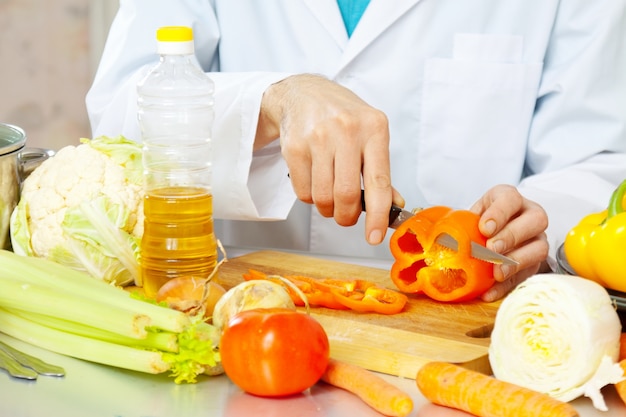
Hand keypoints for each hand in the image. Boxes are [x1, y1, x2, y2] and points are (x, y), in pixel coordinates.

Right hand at [256, 74, 402, 244]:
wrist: (304, 93)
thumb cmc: (343, 118)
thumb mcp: (370, 135)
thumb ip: (381, 171)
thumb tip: (394, 205)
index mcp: (374, 129)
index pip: (379, 182)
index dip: (379, 215)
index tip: (375, 237)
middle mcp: (347, 130)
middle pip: (347, 195)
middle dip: (346, 216)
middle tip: (346, 216)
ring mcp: (318, 137)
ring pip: (323, 197)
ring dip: (328, 209)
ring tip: (330, 197)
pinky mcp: (295, 147)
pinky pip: (303, 192)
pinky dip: (310, 198)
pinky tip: (315, 181)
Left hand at [469, 185, 548, 301]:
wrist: (491, 234)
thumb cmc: (479, 222)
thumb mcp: (470, 216)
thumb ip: (461, 224)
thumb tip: (442, 241)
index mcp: (509, 198)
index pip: (511, 199)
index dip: (499, 213)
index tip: (484, 228)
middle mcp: (530, 215)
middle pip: (536, 219)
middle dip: (511, 236)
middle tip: (491, 250)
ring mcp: (537, 239)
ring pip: (539, 248)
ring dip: (516, 262)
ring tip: (496, 273)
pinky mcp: (535, 262)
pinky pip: (527, 274)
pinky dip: (507, 285)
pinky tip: (490, 291)